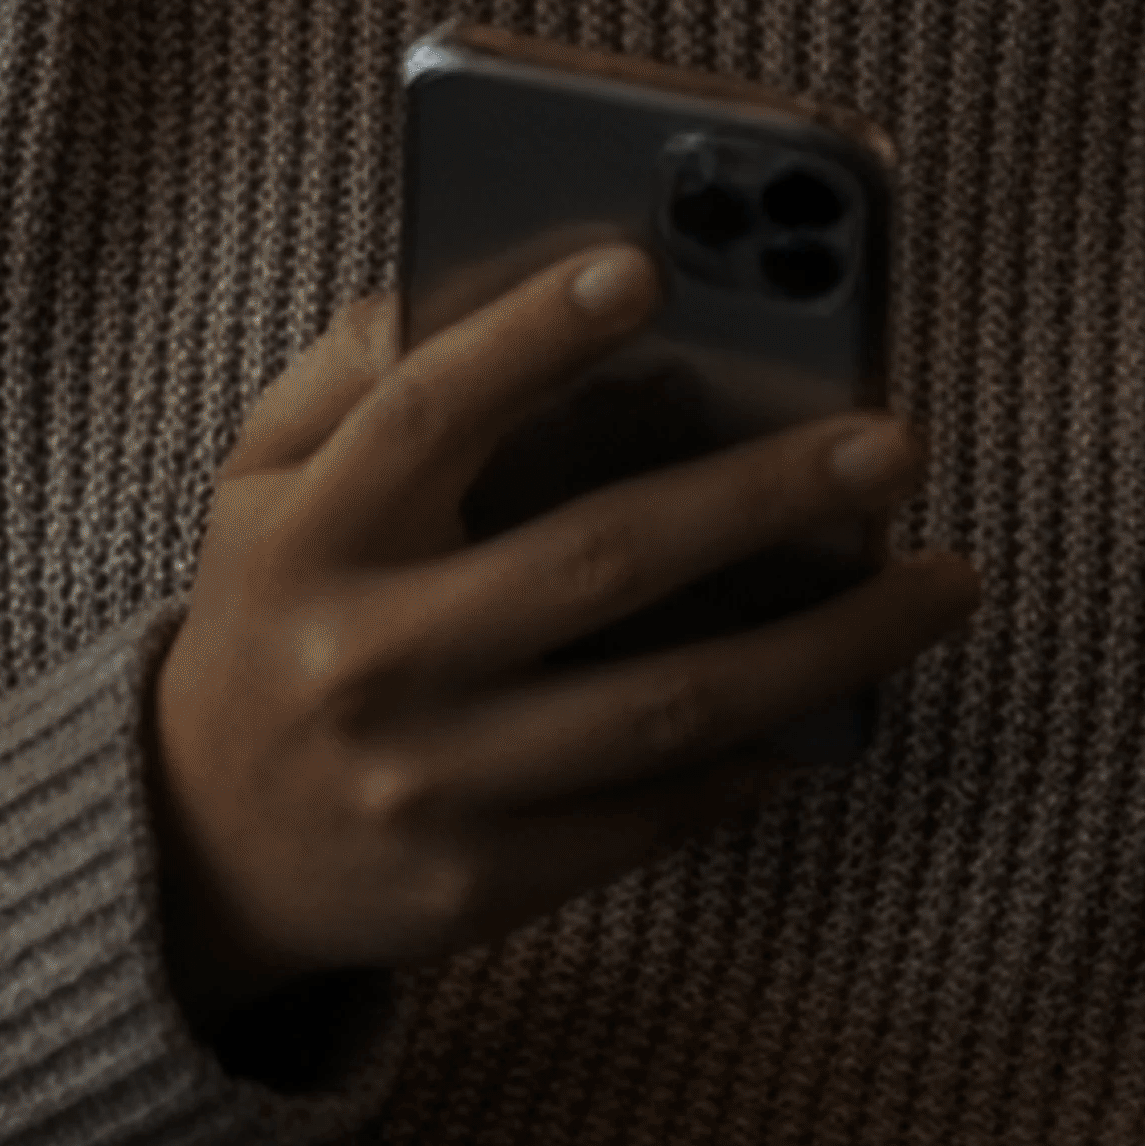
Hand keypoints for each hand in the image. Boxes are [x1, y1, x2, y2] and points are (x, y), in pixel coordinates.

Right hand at [145, 258, 979, 1022]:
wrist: (202, 849)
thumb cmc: (276, 614)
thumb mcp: (260, 484)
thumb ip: (348, 374)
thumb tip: (470, 273)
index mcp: (306, 536)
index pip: (421, 414)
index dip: (527, 337)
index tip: (644, 265)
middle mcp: (364, 658)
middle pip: (594, 562)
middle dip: (762, 495)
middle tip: (896, 441)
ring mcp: (427, 780)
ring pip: (666, 706)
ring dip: (827, 644)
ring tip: (942, 584)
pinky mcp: (483, 879)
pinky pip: (657, 811)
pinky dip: (765, 753)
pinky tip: (846, 700)